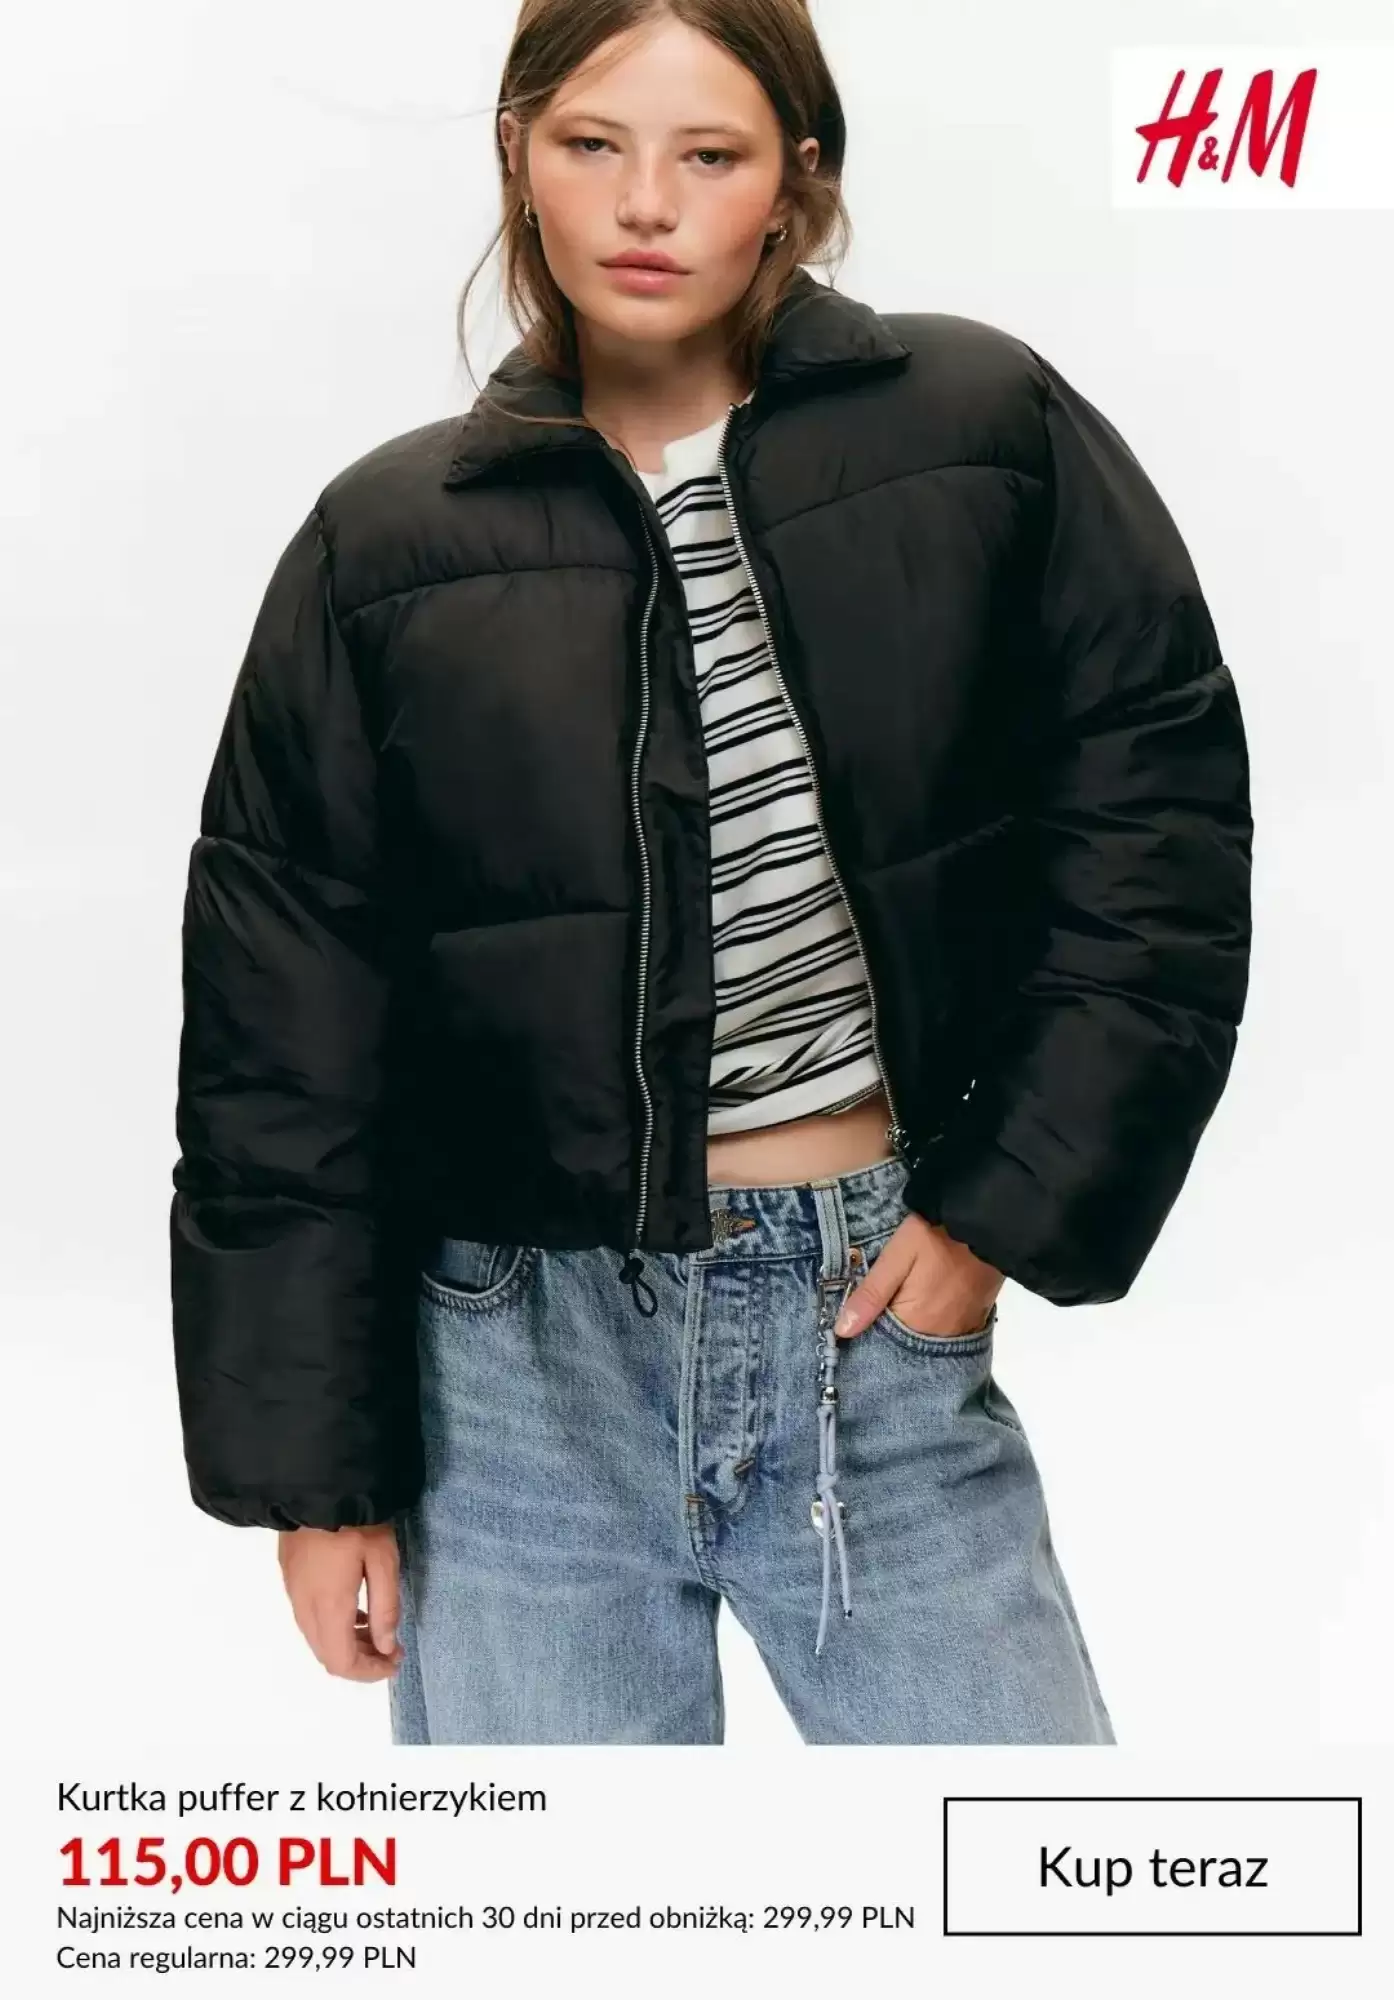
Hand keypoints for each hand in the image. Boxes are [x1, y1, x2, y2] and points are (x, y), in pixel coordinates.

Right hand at [277, 1524, 404, 1680]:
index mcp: (329, 1606)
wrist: (316, 1483)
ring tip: (376, 1629)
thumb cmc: (357, 1520)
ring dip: (346, 1644)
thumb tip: (387, 1645)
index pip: (342, 1662)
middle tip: (390, 1648)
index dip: (369, 1672)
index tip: (395, 1662)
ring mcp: (293, 1592)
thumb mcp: (384, 1559)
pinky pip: (309, 1618)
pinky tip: (354, 1609)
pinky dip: (333, 1626)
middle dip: (360, 1661)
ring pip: (317, 1638)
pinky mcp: (290, 1577)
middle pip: (327, 1655)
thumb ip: (386, 1606)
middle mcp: (305, 1606)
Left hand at [834, 1210, 1003, 1339]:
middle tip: (876, 1307)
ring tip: (898, 1305)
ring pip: (925, 1339)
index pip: (883, 1344)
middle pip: (905, 1344)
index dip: (867, 1332)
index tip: (852, 1322)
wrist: (986, 1220)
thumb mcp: (897, 1256)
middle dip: (888, 1332)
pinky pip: (946, 1330)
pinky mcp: (977, 1317)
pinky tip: (922, 1305)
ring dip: (910, 1328)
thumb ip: (871, 1294)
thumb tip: (842, 1331)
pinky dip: (931, 1322)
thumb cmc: (935, 1234)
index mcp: (917, 1323)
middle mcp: (941, 1335)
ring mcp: (962, 1328)